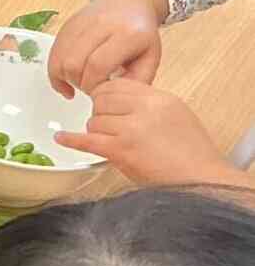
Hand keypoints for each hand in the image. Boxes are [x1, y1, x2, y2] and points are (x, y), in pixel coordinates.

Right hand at [49, 0, 168, 95]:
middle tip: (89, 89)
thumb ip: (138, 80)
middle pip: (74, 62)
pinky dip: (55, 69)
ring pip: (60, 57)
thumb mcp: (151, 57)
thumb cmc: (142, 33)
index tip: (100, 94)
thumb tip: (114, 96)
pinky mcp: (67, 23)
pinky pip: (54, 51)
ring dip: (64, 77)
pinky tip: (65, 78)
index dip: (94, 85)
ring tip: (78, 83)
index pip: (98, 65)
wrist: (129, 0)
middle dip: (78, 83)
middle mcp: (101, 24)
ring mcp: (81, 22)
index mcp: (127, 34)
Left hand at [54, 79, 241, 185]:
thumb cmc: (192, 153)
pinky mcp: (121, 151)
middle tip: (112, 128)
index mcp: (158, 98)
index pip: (117, 84)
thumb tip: (119, 99)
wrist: (203, 181)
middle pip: (101, 101)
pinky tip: (61, 137)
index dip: (107, 95)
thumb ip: (148, 103)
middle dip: (101, 113)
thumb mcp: (176, 114)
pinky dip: (72, 140)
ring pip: (94, 121)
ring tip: (115, 143)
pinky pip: (88, 141)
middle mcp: (144, 109)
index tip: (108, 105)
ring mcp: (131, 129)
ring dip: (98, 132)